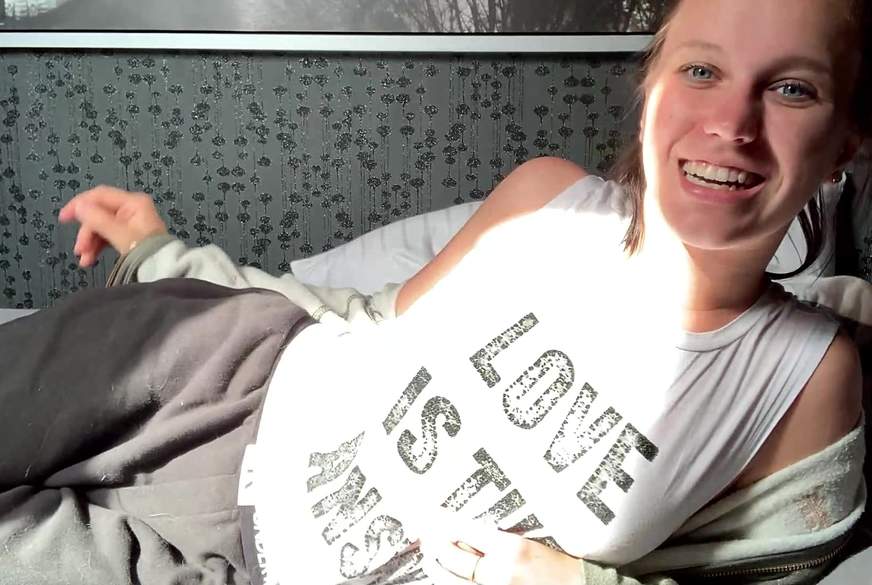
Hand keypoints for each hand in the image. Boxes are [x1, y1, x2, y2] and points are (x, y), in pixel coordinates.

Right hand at [59, 185, 167, 266]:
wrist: (164, 270)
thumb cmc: (145, 251)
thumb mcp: (119, 234)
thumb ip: (98, 219)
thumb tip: (78, 206)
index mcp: (133, 202)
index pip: (100, 196)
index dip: (79, 204)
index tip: (63, 218)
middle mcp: (132, 208)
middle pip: (98, 213)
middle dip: (87, 232)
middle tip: (79, 250)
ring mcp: (131, 221)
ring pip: (101, 226)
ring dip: (90, 242)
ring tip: (85, 261)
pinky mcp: (129, 235)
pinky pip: (108, 236)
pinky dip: (98, 246)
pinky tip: (90, 259)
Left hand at [420, 519, 581, 584]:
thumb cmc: (558, 563)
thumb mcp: (529, 542)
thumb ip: (496, 538)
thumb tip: (462, 533)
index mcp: (511, 548)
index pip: (463, 529)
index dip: (442, 521)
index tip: (430, 515)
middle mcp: (499, 571)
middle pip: (451, 556)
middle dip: (434, 543)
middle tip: (424, 534)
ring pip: (450, 580)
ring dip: (435, 566)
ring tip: (430, 557)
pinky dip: (450, 582)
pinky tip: (444, 575)